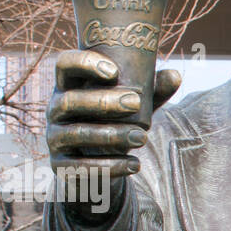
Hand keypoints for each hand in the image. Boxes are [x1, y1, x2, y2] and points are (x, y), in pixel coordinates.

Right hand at [46, 49, 180, 224]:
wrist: (100, 166)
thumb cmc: (116, 124)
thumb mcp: (133, 108)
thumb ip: (151, 93)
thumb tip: (175, 75)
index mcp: (69, 87)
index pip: (64, 65)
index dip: (83, 63)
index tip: (114, 71)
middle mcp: (56, 110)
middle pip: (70, 101)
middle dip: (103, 101)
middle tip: (135, 102)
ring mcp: (54, 137)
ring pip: (76, 133)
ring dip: (111, 135)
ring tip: (142, 138)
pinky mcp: (60, 165)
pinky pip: (80, 167)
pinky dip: (110, 166)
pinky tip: (134, 164)